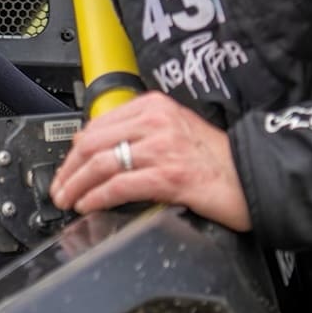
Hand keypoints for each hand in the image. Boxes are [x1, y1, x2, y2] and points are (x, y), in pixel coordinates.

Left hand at [49, 91, 251, 232]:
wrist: (252, 177)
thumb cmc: (218, 159)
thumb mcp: (176, 130)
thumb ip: (142, 132)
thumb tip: (102, 149)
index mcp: (155, 106)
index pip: (99, 124)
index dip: (74, 149)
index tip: (66, 166)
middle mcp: (156, 122)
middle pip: (93, 143)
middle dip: (69, 169)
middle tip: (59, 188)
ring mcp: (162, 148)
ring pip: (101, 164)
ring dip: (76, 186)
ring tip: (67, 200)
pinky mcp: (168, 176)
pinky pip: (119, 186)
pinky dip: (97, 197)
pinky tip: (88, 206)